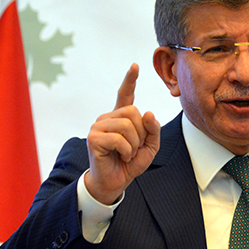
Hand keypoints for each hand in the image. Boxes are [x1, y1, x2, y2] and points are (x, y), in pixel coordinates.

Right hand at [84, 63, 160, 204]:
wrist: (114, 183)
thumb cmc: (130, 164)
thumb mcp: (150, 147)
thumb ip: (153, 130)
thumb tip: (148, 113)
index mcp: (121, 118)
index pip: (125, 95)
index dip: (130, 80)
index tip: (135, 66)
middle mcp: (108, 118)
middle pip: (133, 112)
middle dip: (141, 133)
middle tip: (133, 148)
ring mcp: (98, 126)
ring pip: (127, 125)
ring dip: (134, 145)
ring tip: (127, 154)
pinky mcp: (94, 138)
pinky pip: (120, 139)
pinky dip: (126, 151)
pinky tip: (121, 156)